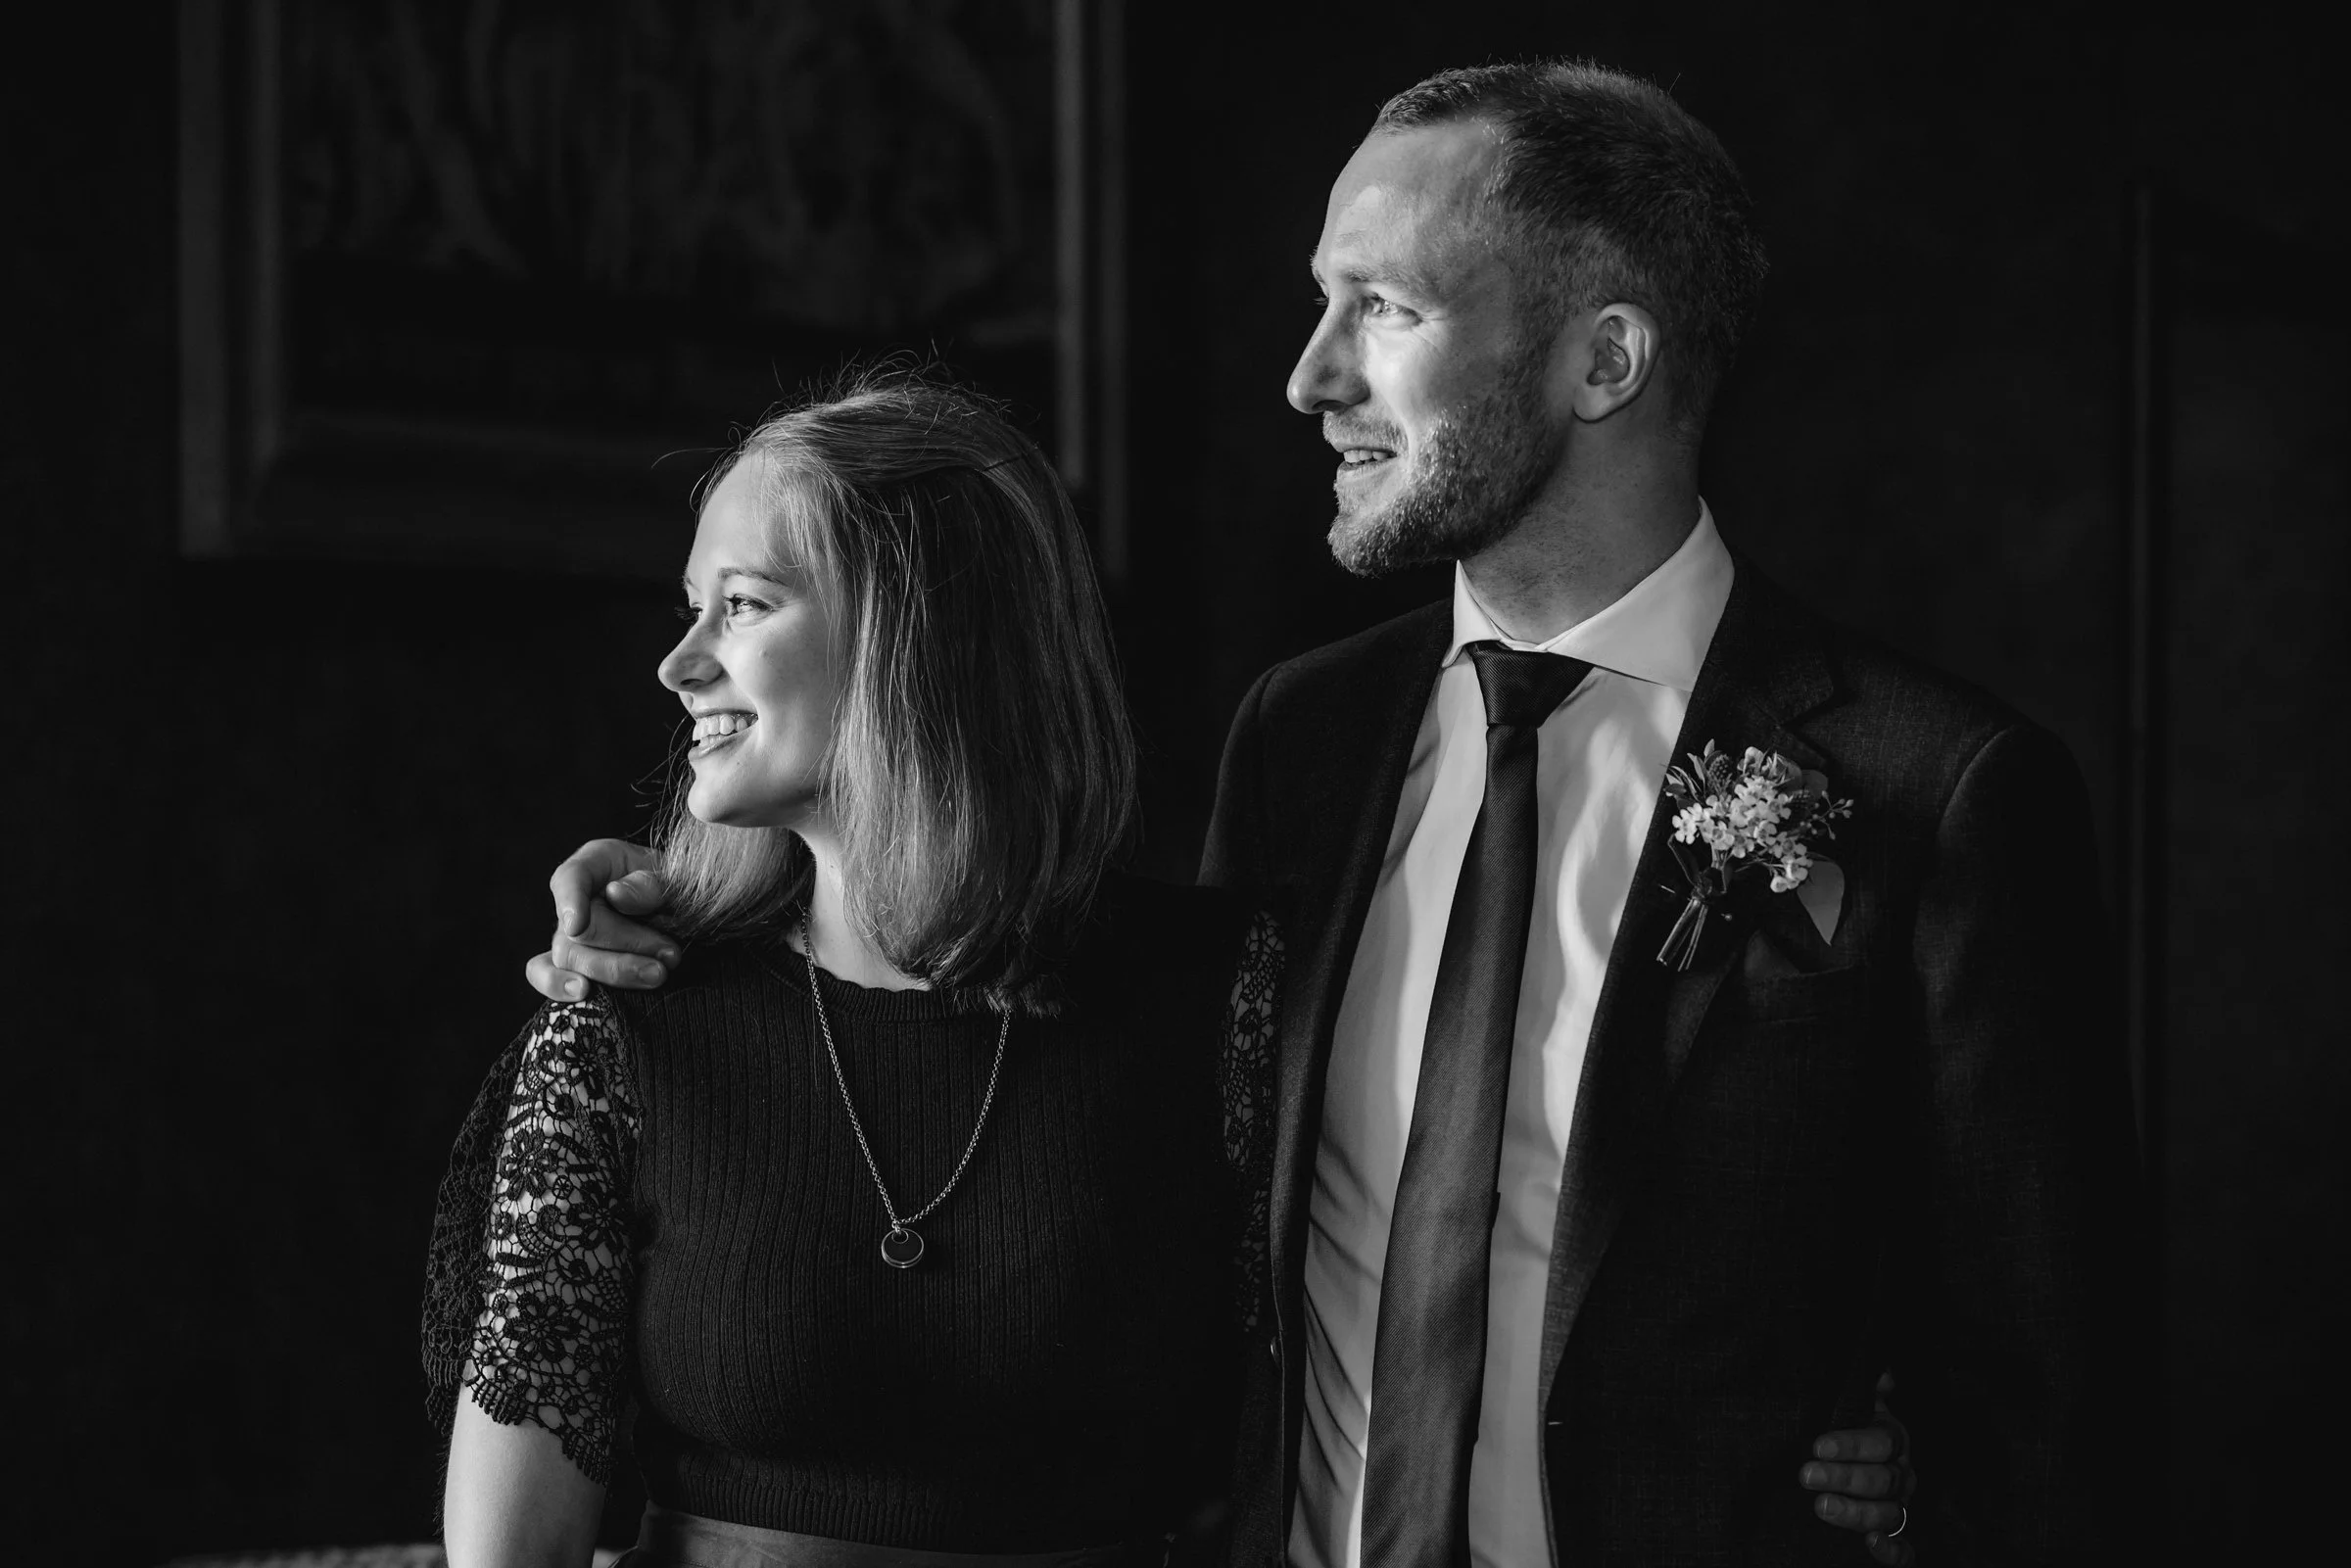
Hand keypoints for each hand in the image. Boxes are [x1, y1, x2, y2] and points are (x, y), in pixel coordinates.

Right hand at [524, 839, 678, 999]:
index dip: (570, 901)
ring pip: (569, 957)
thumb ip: (651, 884)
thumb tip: (615, 895)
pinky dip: (557, 985)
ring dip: (615, 970)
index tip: (578, 926)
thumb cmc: (684, 890)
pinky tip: (581, 994)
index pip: (571, 878)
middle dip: (625, 946)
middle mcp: (578, 896)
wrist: (692, 915)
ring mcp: (571, 932)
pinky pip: (546, 974)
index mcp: (598, 862)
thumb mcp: (678, 878)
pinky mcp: (573, 961)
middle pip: (577, 930)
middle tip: (670, 955)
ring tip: (657, 974)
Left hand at [1800, 1371, 1916, 1563]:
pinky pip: (1905, 1552)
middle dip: (1843, 1478)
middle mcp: (1901, 1476)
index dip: (1851, 1445)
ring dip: (1855, 1513)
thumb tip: (1882, 1372)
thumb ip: (1867, 1388)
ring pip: (1887, 1514)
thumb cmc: (1855, 1430)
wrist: (1865, 1465)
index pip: (1880, 1443)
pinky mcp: (1898, 1537)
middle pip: (1881, 1480)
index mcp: (1895, 1442)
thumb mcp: (1859, 1405)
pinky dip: (1892, 1552)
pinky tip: (1871, 1544)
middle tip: (1806, 1475)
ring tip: (1821, 1506)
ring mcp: (1901, 1508)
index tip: (1818, 1446)